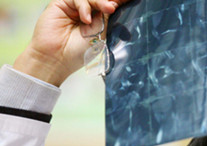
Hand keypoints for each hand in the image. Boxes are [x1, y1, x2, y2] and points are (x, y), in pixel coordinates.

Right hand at [13, 0, 129, 86]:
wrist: (57, 59)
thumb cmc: (78, 52)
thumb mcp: (100, 34)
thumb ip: (107, 18)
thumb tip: (115, 4)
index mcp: (97, 21)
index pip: (108, 7)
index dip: (118, 3)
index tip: (130, 1)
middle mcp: (86, 13)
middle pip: (100, 1)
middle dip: (110, 1)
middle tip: (117, 5)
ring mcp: (74, 8)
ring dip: (100, 2)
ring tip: (109, 9)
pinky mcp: (61, 4)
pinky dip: (84, 7)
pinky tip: (86, 19)